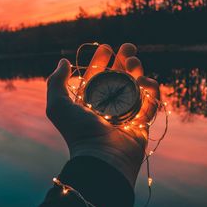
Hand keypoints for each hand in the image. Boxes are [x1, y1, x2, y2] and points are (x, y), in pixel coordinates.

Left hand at [46, 43, 159, 186]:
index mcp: (92, 100)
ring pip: (136, 86)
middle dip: (125, 60)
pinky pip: (150, 101)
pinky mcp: (142, 120)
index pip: (98, 76)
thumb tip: (63, 61)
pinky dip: (150, 89)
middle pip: (120, 77)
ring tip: (134, 62)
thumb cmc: (79, 132)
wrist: (102, 158)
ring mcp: (127, 112)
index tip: (106, 48)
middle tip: (129, 48)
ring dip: (137, 71)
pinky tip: (144, 81)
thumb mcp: (58, 105)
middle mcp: (109, 105)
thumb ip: (56, 82)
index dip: (101, 61)